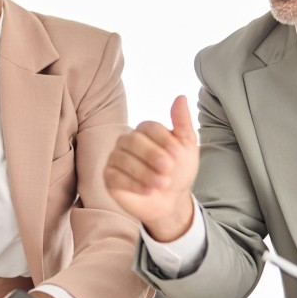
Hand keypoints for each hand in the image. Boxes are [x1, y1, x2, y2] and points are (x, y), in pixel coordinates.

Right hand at [104, 95, 198, 240]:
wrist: (172, 200)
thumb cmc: (178, 171)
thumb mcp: (187, 147)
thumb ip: (182, 122)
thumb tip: (180, 97)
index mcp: (145, 131)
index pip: (148, 127)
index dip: (164, 140)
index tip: (178, 155)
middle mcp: (127, 142)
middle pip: (133, 141)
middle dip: (152, 155)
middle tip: (168, 169)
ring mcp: (116, 159)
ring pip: (123, 159)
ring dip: (145, 173)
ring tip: (162, 183)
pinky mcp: (109, 178)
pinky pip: (115, 177)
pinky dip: (133, 184)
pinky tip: (148, 191)